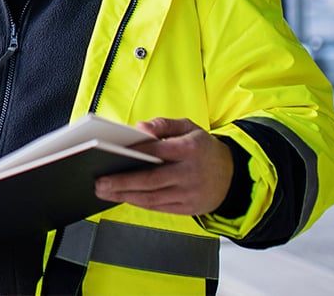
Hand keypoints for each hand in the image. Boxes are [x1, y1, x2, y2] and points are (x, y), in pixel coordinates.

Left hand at [94, 117, 232, 215]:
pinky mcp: (189, 208)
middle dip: (122, 183)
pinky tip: (123, 197)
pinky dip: (139, 203)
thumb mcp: (188, 127)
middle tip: (100, 182)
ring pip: (152, 198)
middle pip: (151, 180)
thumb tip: (140, 127)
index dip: (133, 153)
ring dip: (125, 196)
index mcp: (191, 149)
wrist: (233, 175)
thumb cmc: (203, 149)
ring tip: (104, 191)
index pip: (157, 151)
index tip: (110, 154)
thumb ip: (163, 124)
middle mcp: (191, 173)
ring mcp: (190, 194)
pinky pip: (159, 207)